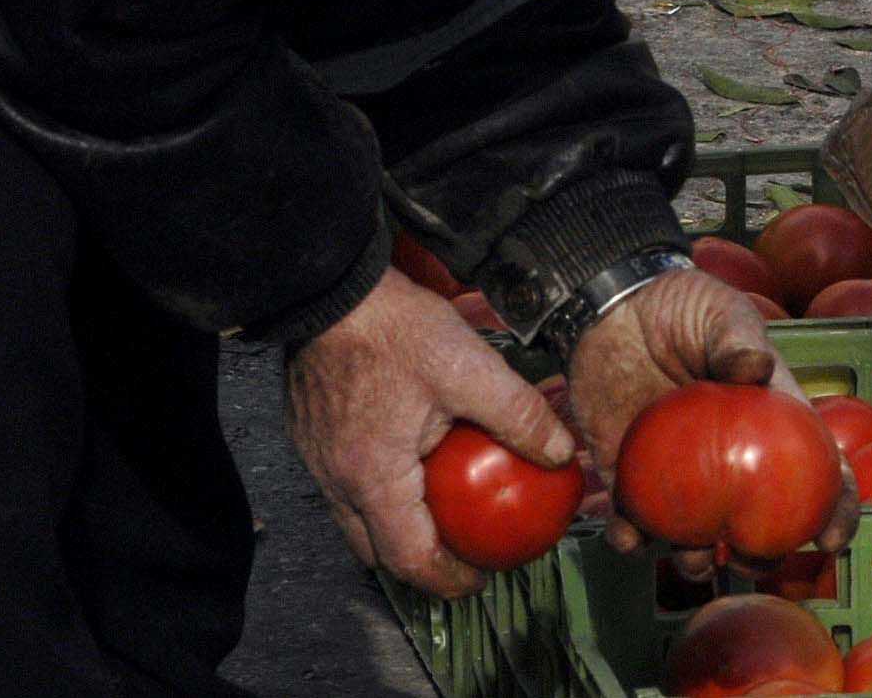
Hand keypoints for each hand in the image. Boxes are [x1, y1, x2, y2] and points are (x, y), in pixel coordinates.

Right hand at [285, 265, 575, 598]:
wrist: (330, 291)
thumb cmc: (392, 329)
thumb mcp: (471, 369)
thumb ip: (518, 415)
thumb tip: (559, 451)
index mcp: (374, 477)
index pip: (409, 558)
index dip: (448, 579)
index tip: (479, 578)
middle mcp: (337, 480)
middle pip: (377, 550)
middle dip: (421, 562)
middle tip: (463, 553)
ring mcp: (318, 460)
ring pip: (356, 519)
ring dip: (397, 527)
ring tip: (440, 514)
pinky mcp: (312, 435)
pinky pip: (343, 486)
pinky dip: (378, 494)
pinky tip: (409, 467)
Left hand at [565, 266, 859, 561]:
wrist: (613, 305)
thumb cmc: (683, 304)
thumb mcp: (721, 311)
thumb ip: (737, 339)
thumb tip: (756, 367)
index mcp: (769, 421)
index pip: (817, 469)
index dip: (834, 508)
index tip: (830, 538)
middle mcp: (729, 457)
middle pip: (759, 521)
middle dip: (761, 556)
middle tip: (750, 560)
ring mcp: (679, 470)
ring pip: (694, 534)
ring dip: (693, 561)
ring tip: (688, 558)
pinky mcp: (628, 473)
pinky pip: (631, 519)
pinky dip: (629, 537)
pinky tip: (626, 536)